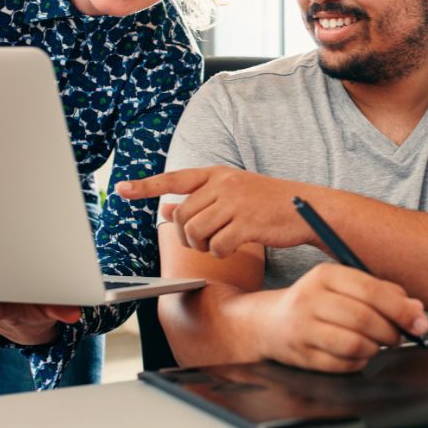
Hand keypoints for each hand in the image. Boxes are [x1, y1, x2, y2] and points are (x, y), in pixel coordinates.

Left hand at [116, 167, 314, 256]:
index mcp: (218, 173)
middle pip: (182, 216)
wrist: (307, 207)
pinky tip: (233, 249)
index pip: (175, 178)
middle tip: (204, 241)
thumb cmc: (267, 203)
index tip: (121, 189)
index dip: (146, 186)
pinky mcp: (247, 223)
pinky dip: (221, 253)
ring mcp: (235, 203)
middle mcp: (223, 184)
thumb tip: (165, 207)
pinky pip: (217, 246)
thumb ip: (200, 199)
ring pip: (196, 232)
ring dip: (203, 246)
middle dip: (186, 235)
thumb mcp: (233, 194)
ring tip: (220, 244)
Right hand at [259, 263, 427, 372]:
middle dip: (391, 331)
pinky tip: (358, 353)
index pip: (370, 290)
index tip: (419, 319)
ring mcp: (302, 329)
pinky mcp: (301, 356)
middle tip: (400, 336)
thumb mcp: (343, 285)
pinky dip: (359, 362)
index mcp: (325, 275)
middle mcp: (310, 299)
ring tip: (377, 343)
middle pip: (364, 319)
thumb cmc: (315, 302)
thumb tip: (416, 309)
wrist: (267, 323)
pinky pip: (343, 365)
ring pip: (355, 344)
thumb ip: (381, 291)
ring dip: (375, 348)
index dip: (400, 308)